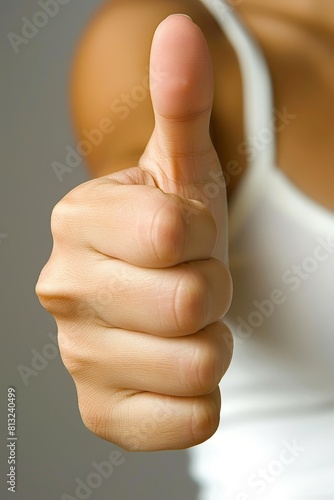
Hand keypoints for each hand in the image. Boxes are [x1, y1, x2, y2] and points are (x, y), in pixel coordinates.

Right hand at [36, 14, 232, 450]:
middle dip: (211, 291)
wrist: (156, 295)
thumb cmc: (173, 232)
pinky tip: (176, 368)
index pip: (173, 231)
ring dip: (210, 342)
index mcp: (77, 224)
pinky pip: (190, 420)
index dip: (203, 233)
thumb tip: (180, 30)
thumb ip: (180, 101)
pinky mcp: (107, 414)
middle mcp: (65, 293)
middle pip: (189, 302)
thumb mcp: (180, 166)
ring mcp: (82, 360)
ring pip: (199, 364)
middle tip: (191, 283)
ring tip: (183, 324)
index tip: (185, 235)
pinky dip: (201, 395)